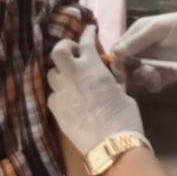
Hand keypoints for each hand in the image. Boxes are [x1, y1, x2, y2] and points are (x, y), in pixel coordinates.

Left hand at [49, 24, 143, 156]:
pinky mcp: (55, 110)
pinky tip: (69, 100)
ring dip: (61, 73)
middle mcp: (72, 76)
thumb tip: (110, 78)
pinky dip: (60, 94)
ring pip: (52, 74)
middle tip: (74, 54)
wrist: (112, 146)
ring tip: (71, 79)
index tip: (89, 29)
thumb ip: (112, 80)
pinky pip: (53, 95)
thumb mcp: (123, 92)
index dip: (87, 33)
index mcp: (93, 68)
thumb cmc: (125, 118)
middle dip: (65, 49)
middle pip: (57, 51)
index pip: (85, 42)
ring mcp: (60, 93)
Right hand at [115, 11, 176, 91]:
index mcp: (136, 35)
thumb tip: (115, 53)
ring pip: (137, 77)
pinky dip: (153, 84)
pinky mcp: (165, 76)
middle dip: (126, 72)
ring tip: (152, 72)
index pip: (118, 50)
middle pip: (125, 66)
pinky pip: (152, 85)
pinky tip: (160, 77)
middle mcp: (142, 50)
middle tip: (130, 75)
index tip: (119, 67)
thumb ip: (136, 40)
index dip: (116, 60)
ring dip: (141, 77)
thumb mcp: (157, 28)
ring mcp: (153, 64)